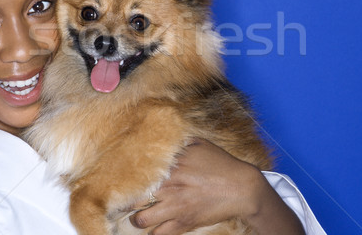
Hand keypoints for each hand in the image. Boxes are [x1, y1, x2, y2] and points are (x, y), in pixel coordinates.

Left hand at [129, 138, 304, 234]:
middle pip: (133, 197)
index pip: (137, 172)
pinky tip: (154, 227)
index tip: (118, 178)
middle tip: (123, 200)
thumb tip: (161, 136)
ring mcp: (176, 207)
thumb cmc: (221, 164)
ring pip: (140, 220)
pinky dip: (154, 232)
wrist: (243, 188)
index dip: (125, 177)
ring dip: (137, 218)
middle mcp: (170, 187)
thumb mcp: (199, 144)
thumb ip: (178, 143)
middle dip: (125, 200)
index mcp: (171, 166)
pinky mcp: (184, 224)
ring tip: (139, 215)